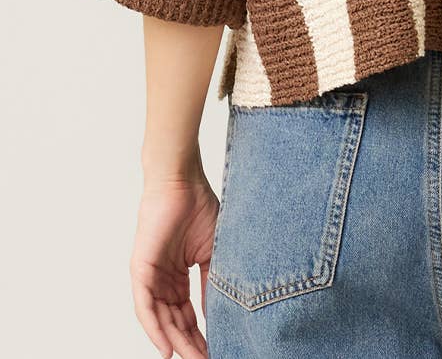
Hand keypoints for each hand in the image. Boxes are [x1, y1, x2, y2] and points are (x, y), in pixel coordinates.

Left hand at [130, 169, 218, 357]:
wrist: (182, 182)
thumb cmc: (199, 207)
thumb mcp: (212, 253)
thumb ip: (211, 284)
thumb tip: (218, 316)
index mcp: (178, 277)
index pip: (189, 315)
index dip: (202, 334)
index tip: (217, 349)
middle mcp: (163, 281)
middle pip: (175, 323)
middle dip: (190, 345)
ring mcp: (150, 276)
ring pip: (161, 320)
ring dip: (175, 342)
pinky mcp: (140, 270)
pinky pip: (145, 307)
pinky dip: (155, 329)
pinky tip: (166, 348)